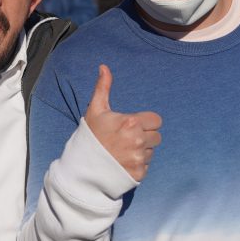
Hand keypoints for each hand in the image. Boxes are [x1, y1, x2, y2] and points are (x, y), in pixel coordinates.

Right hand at [85, 65, 161, 180]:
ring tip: (123, 151)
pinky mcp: (139, 174)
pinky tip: (122, 163)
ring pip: (151, 151)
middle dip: (145, 136)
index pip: (156, 120)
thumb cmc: (90, 136)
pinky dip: (137, 164)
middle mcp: (138, 141)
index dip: (146, 122)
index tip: (133, 126)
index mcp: (131, 123)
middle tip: (127, 139)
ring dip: (141, 150)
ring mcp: (139, 158)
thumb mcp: (95, 110)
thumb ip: (103, 87)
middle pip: (157, 136)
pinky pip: (146, 165)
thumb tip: (104, 67)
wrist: (82, 168)